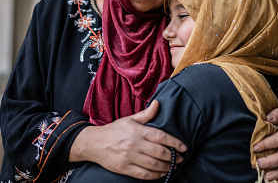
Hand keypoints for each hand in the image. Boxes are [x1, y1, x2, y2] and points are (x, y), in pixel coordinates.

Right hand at [70, 100, 186, 179]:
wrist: (94, 143)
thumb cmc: (114, 130)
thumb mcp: (130, 119)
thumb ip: (146, 114)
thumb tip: (158, 103)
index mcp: (137, 130)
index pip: (161, 136)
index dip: (175, 143)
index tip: (183, 147)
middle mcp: (134, 144)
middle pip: (160, 152)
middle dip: (174, 156)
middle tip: (181, 158)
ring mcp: (129, 157)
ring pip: (154, 164)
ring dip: (167, 166)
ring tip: (173, 166)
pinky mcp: (125, 168)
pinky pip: (144, 174)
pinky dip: (156, 175)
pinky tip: (161, 173)